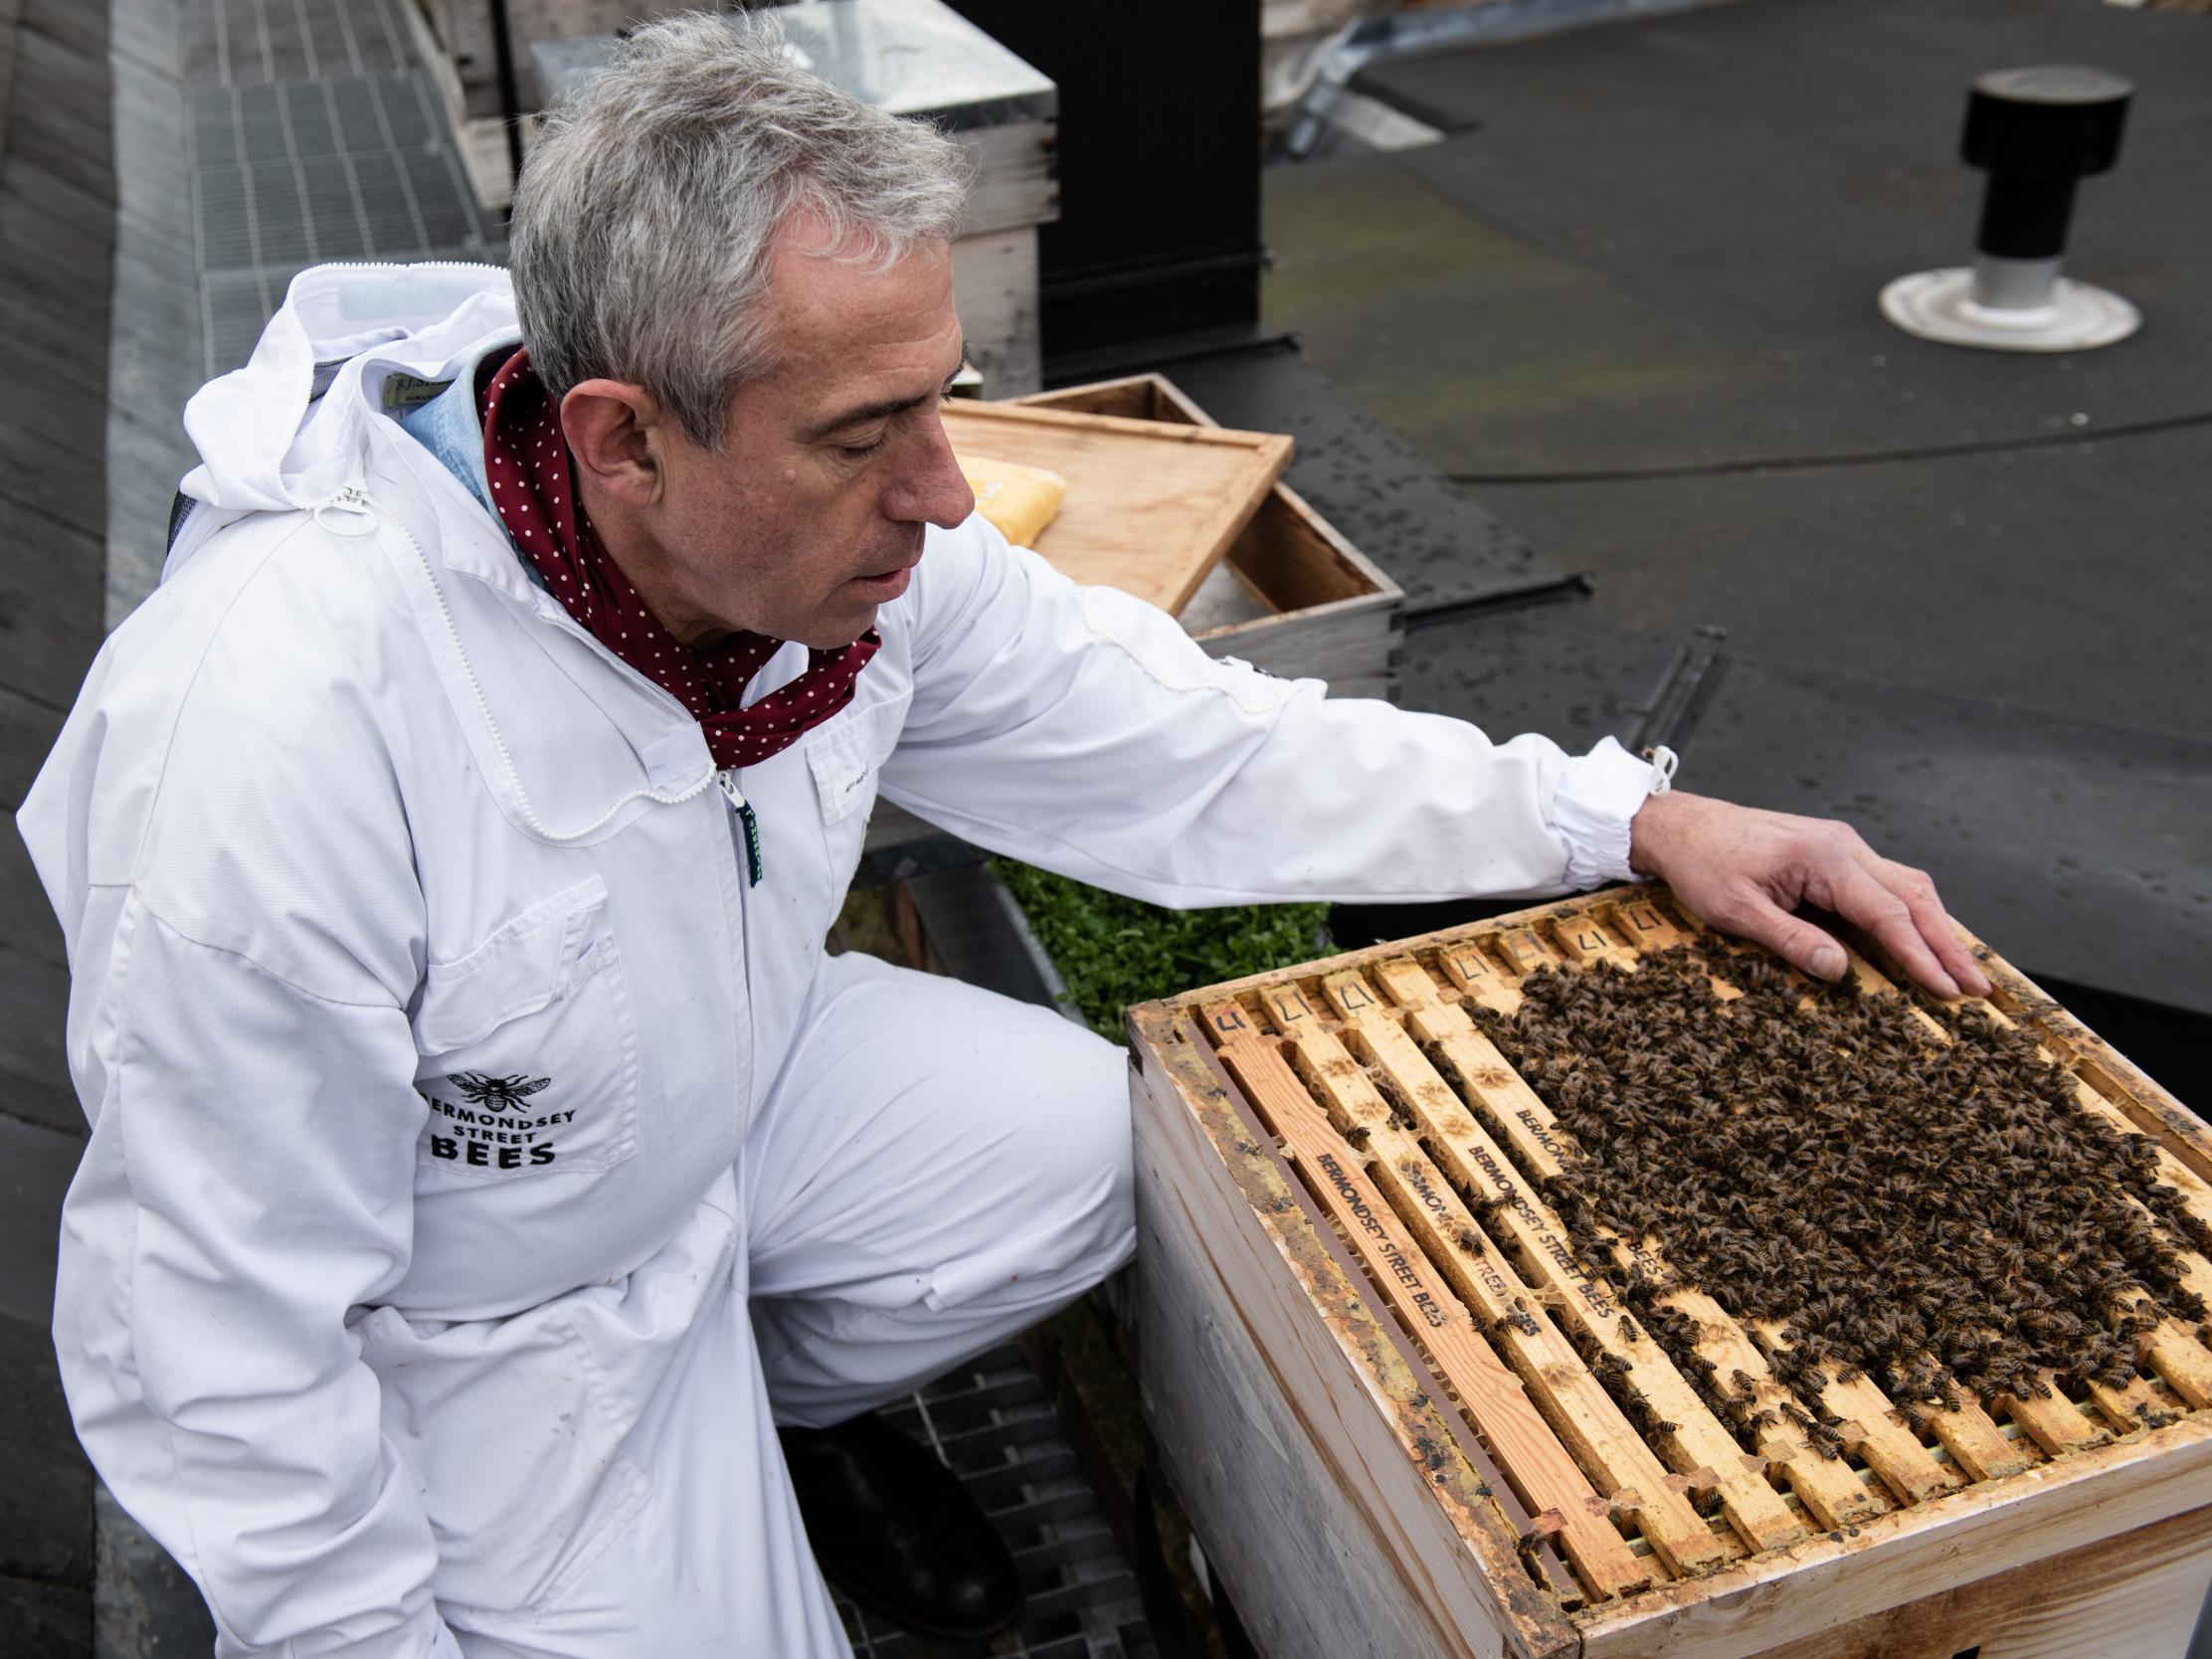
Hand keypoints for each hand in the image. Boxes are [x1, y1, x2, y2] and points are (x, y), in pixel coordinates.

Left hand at [1626, 791, 1989, 999]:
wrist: (1683, 826)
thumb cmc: (1703, 865)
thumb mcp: (1737, 912)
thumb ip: (1791, 940)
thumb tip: (1841, 971)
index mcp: (1824, 857)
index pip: (1887, 913)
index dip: (1921, 956)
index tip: (1949, 991)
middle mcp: (1844, 845)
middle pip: (1914, 896)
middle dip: (1948, 944)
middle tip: (1979, 988)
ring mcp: (1843, 846)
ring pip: (1907, 886)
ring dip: (1937, 928)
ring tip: (1962, 971)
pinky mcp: (1836, 853)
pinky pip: (1887, 883)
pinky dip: (1912, 913)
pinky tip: (1923, 940)